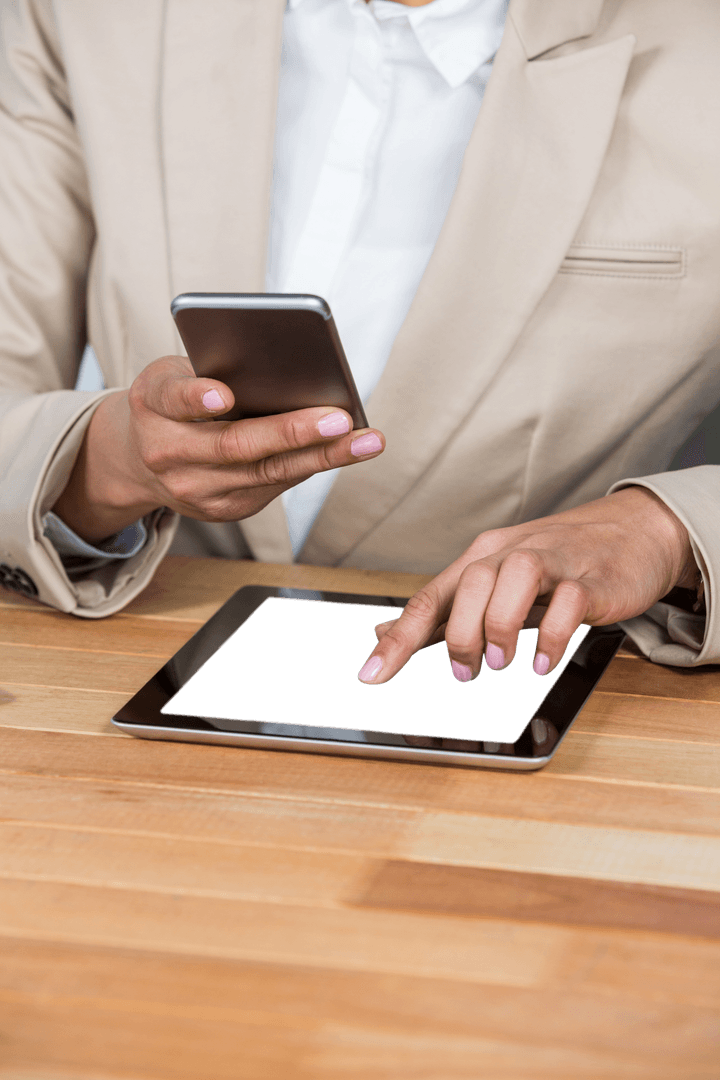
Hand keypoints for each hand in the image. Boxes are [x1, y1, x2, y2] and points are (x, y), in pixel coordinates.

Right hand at [54, 355, 384, 542]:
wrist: (136, 461)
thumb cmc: (168, 403)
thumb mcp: (170, 376)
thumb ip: (206, 373)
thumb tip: (278, 370)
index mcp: (152, 408)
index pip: (173, 399)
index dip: (197, 397)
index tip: (223, 394)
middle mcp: (169, 456)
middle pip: (236, 446)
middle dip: (292, 432)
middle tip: (340, 417)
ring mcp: (196, 491)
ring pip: (267, 473)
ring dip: (323, 457)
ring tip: (366, 440)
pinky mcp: (222, 511)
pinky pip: (274, 485)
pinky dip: (312, 465)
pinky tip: (346, 451)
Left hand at [357, 487, 697, 684]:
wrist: (631, 532)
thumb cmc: (557, 563)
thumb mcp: (494, 583)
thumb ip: (443, 611)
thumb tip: (384, 635)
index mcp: (481, 558)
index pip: (430, 596)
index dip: (398, 638)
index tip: (371, 675)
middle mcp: (511, 553)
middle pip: (470, 582)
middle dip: (460, 634)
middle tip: (466, 673)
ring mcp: (555, 562)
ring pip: (516, 577)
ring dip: (501, 626)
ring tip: (502, 664)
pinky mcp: (594, 578)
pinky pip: (570, 599)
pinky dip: (552, 634)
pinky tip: (542, 660)